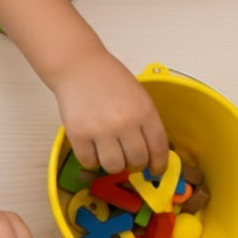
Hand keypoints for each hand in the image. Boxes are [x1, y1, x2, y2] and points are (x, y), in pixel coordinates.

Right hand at [51, 51, 167, 174]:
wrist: (78, 66)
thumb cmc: (109, 79)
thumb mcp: (138, 95)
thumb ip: (145, 121)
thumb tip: (148, 152)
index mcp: (145, 111)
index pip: (158, 148)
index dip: (158, 164)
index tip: (155, 170)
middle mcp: (125, 123)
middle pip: (136, 161)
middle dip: (134, 164)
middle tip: (127, 159)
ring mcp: (100, 130)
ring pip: (114, 166)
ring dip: (113, 165)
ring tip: (109, 154)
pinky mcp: (78, 135)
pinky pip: (89, 162)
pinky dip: (92, 161)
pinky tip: (92, 150)